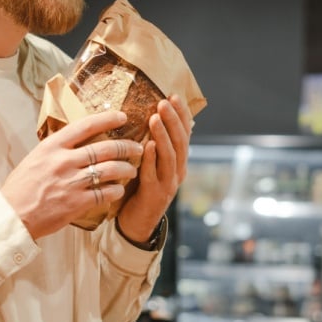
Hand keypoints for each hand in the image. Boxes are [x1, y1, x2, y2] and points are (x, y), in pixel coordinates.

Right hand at [2, 111, 144, 239]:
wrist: (12, 215)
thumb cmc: (21, 187)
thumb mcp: (35, 158)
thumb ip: (57, 149)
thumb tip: (77, 140)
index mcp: (52, 147)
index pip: (86, 126)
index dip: (108, 119)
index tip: (122, 117)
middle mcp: (63, 161)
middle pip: (105, 148)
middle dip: (127, 146)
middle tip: (137, 147)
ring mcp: (71, 183)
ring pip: (110, 170)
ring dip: (126, 169)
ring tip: (132, 170)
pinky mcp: (76, 203)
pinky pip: (105, 193)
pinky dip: (116, 190)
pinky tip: (119, 190)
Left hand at [116, 94, 192, 243]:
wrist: (136, 224)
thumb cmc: (140, 189)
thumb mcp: (152, 165)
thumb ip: (155, 145)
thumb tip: (152, 116)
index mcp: (179, 163)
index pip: (185, 134)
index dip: (181, 115)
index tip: (174, 96)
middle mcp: (177, 172)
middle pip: (180, 143)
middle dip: (173, 120)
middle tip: (164, 102)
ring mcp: (167, 184)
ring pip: (170, 156)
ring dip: (163, 135)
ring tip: (155, 117)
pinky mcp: (153, 195)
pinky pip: (153, 174)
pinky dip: (151, 159)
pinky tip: (148, 145)